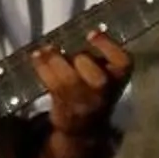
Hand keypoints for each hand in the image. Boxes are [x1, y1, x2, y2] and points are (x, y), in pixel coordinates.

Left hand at [34, 27, 132, 141]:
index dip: (107, 46)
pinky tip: (35, 56)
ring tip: (42, 51)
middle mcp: (105, 90)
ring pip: (69, 79)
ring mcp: (85, 100)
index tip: (91, 33)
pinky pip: (53, 84)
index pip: (123, 61)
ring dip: (53, 60)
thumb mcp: (103, 74)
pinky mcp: (65, 104)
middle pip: (95, 73)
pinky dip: (42, 68)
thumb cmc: (93, 90)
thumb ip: (96, 58)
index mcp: (119, 78)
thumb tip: (78, 37)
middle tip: (68, 52)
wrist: (85, 124)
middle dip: (80, 58)